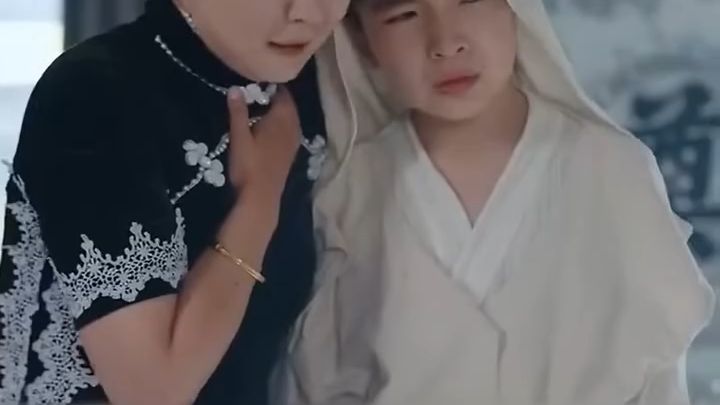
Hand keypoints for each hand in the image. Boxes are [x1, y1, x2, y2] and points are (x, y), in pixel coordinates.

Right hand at [226, 85, 300, 206]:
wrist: (261, 197)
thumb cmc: (248, 165)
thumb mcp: (239, 136)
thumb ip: (238, 112)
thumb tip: (235, 88)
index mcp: (282, 119)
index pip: (283, 94)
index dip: (272, 86)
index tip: (257, 82)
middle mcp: (293, 128)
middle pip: (288, 106)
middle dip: (276, 98)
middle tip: (257, 94)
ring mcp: (294, 141)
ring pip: (291, 119)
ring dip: (280, 112)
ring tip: (262, 109)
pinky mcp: (291, 153)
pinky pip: (291, 131)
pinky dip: (282, 125)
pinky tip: (270, 129)